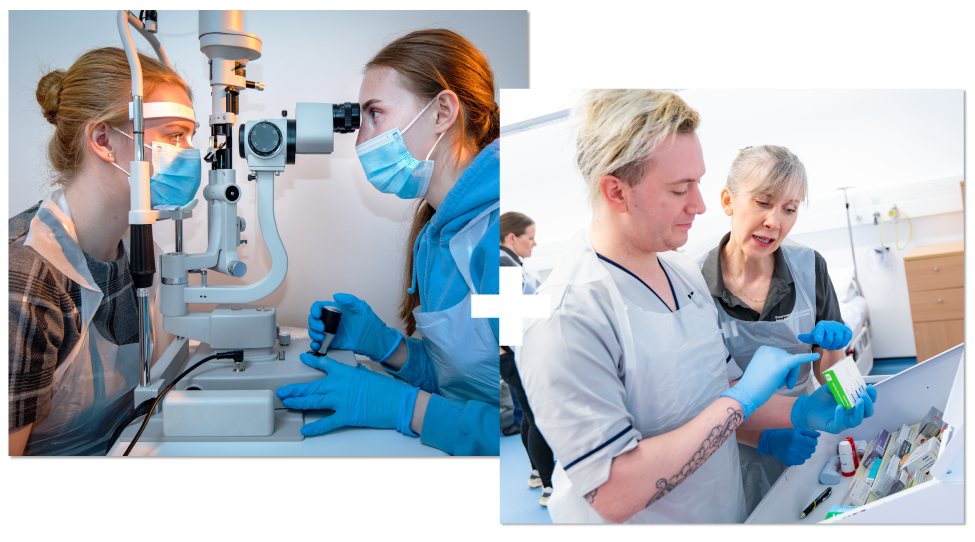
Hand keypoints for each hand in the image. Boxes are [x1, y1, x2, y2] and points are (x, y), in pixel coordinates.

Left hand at [276, 353, 418, 435]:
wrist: (397, 402)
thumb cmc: (387, 389)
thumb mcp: (370, 374)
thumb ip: (357, 372)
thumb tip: (353, 371)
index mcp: (345, 373)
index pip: (324, 365)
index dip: (311, 362)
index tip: (303, 359)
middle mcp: (339, 386)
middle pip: (311, 387)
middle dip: (295, 389)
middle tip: (283, 391)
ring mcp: (340, 401)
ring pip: (313, 401)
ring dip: (298, 402)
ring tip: (287, 402)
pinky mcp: (345, 416)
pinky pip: (326, 423)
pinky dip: (315, 427)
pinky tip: (306, 429)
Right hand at [308, 293, 401, 360]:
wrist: (376, 341)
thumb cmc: (371, 323)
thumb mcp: (362, 308)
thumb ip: (349, 300)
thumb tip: (336, 296)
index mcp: (336, 310)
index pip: (320, 307)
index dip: (315, 309)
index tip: (317, 314)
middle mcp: (332, 320)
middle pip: (314, 320)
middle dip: (313, 323)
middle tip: (321, 328)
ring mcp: (331, 332)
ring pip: (315, 332)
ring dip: (313, 334)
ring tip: (321, 337)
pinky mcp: (332, 343)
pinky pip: (320, 344)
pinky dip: (315, 345)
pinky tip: (317, 345)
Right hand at [720, 346, 819, 418]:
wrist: (746, 393)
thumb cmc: (753, 386)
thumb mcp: (762, 369)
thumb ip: (772, 364)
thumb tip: (786, 367)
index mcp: (763, 350)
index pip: (781, 356)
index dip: (784, 369)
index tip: (779, 379)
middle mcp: (769, 349)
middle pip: (788, 359)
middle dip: (789, 372)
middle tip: (783, 385)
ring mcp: (775, 356)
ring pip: (793, 363)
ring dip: (790, 376)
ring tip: (781, 385)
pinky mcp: (782, 363)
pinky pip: (798, 360)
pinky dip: (808, 358)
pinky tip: (816, 356)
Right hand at [757, 428, 819, 465]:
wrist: (771, 442)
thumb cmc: (784, 434)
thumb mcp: (796, 430)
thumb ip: (808, 432)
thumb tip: (818, 434)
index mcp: (798, 438)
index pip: (813, 442)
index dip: (812, 440)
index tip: (808, 439)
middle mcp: (797, 448)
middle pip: (811, 450)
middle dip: (809, 446)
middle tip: (803, 443)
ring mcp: (794, 456)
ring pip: (807, 456)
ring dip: (805, 452)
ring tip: (798, 448)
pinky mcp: (791, 461)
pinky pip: (801, 461)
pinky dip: (800, 457)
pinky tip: (795, 453)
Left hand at [791, 384, 876, 433]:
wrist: (806, 408)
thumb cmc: (820, 399)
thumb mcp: (829, 388)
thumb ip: (836, 383)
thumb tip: (842, 377)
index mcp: (853, 403)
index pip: (868, 401)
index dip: (872, 395)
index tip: (870, 387)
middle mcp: (851, 413)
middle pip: (868, 412)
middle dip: (868, 403)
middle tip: (863, 395)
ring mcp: (844, 421)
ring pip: (857, 420)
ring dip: (860, 411)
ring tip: (858, 401)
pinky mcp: (835, 427)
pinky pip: (840, 423)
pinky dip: (840, 414)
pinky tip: (839, 406)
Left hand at [798, 321, 851, 350]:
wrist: (832, 328)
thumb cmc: (822, 333)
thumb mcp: (814, 335)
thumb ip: (807, 338)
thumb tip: (799, 337)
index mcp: (821, 326)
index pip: (819, 333)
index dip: (819, 339)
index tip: (819, 341)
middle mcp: (830, 325)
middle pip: (829, 340)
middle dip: (827, 346)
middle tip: (826, 346)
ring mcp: (839, 327)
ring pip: (838, 340)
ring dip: (835, 345)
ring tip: (832, 345)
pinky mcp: (847, 330)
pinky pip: (847, 338)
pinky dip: (843, 343)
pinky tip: (839, 343)